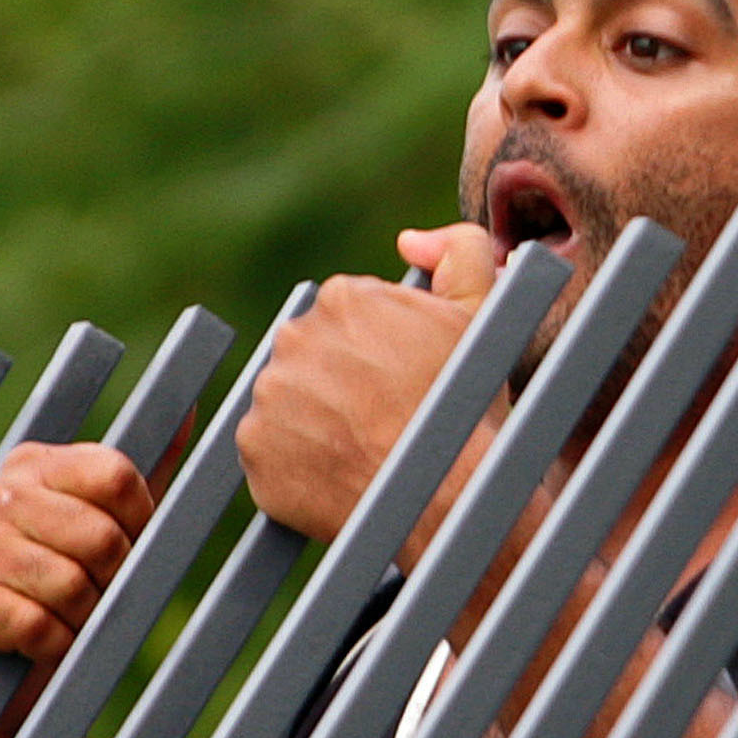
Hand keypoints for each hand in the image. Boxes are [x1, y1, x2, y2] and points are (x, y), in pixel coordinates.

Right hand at [0, 437, 174, 688]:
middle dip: (112, 580)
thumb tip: (189, 409)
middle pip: (101, 535)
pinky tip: (38, 643)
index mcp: (33, 465)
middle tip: (93, 595)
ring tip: (64, 619)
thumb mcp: (110, 527)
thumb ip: (147, 474)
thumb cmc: (64, 593)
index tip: (126, 549)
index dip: (139, 524)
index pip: (116, 476)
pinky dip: (55, 646)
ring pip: (71, 584)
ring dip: (82, 618)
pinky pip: (38, 625)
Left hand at [236, 224, 498, 546]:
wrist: (446, 497)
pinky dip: (299, 461)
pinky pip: (272, 449)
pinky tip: (342, 470)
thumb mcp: (484, 313)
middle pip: (315, 354)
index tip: (403, 378)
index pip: (350, 316)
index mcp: (343, 298)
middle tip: (386, 414)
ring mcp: (268, 397)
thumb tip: (410, 239)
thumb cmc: (465, 406)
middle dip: (343, 378)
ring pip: (290, 399)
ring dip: (318, 417)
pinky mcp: (254, 451)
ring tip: (366, 444)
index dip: (381, 348)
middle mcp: (293, 339)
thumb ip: (458, 251)